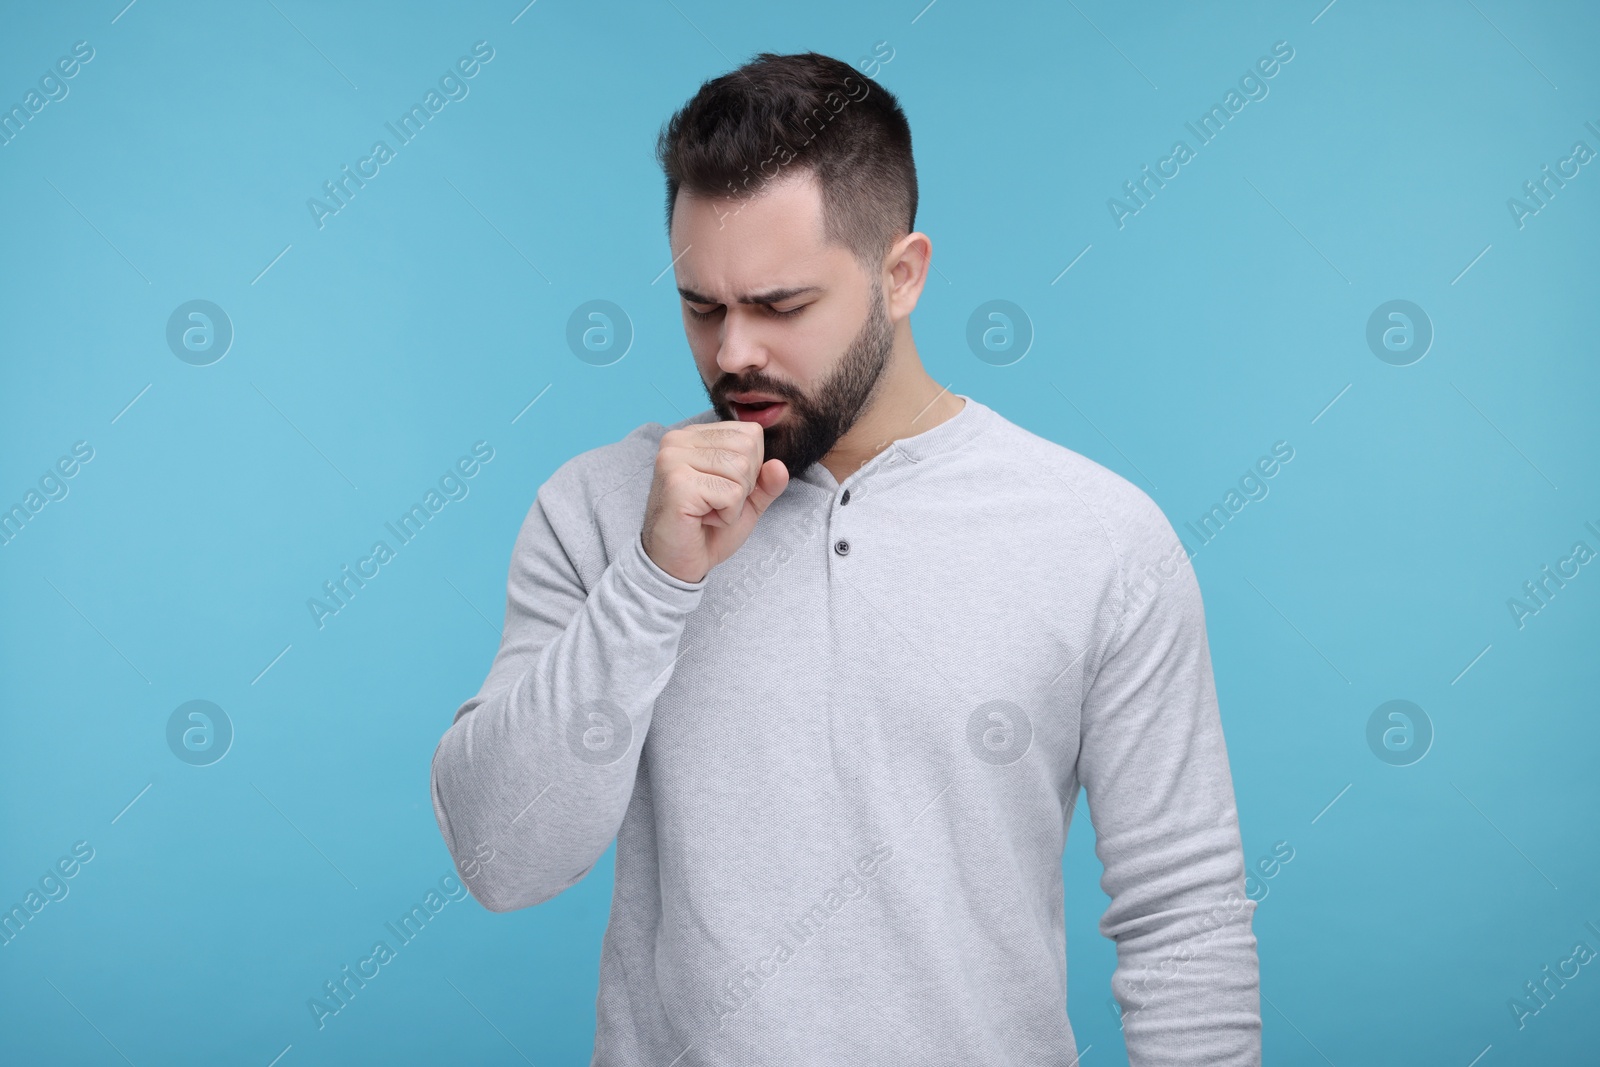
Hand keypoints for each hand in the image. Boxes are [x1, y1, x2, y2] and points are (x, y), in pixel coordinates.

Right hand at [640, 421, 789, 583]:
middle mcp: (678, 439)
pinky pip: (731, 493)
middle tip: (715, 504)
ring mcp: (674, 459)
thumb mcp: (746, 500)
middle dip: (744, 485)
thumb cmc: (707, 529)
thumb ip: (766, 481)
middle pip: (748, 448)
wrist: (678, 564)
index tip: (722, 490)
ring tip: (708, 512)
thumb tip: (779, 466)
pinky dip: (727, 515)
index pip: (750, 433)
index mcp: (693, 436)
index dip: (751, 469)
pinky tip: (703, 520)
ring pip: (741, 469)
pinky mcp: (677, 483)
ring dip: (734, 502)